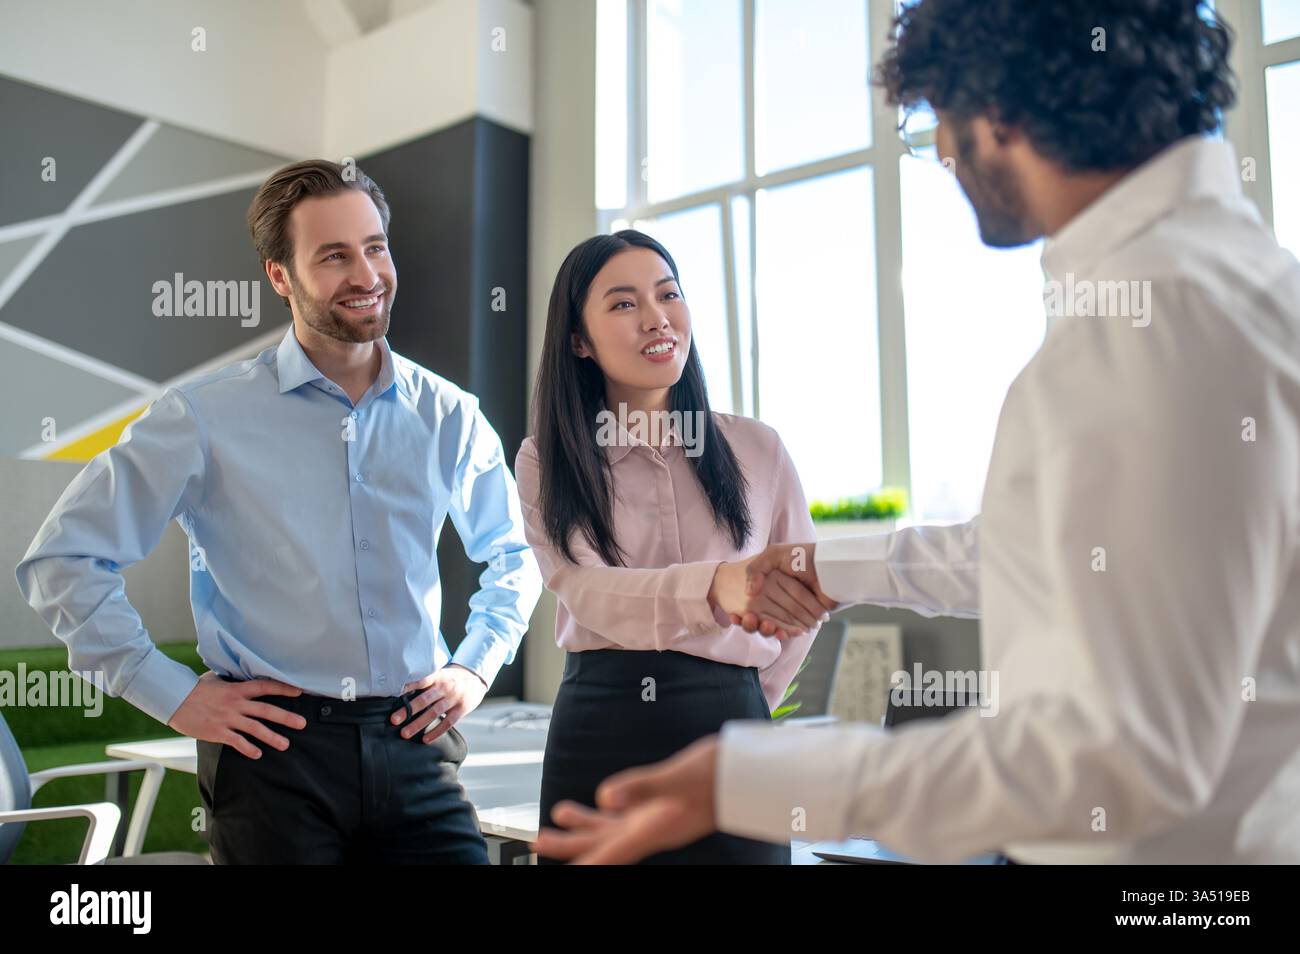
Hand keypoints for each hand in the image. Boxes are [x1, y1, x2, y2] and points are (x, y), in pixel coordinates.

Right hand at [168, 671, 306, 759]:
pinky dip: (248, 749)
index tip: (299, 692)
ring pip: (255, 729)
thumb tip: (239, 674)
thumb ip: (231, 680)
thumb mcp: (216, 678)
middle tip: (302, 724)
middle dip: (286, 718)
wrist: (174, 699)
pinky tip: (258, 754)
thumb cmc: (195, 688)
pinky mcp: (218, 732)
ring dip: (272, 738)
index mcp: (237, 689)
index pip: (265, 686)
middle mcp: (236, 704)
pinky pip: (237, 742)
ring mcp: (228, 719)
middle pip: (266, 711)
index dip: (283, 689)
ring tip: (285, 745)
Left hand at [392, 663, 486, 742]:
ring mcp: (454, 698)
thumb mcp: (441, 674)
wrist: (476, 679)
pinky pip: (448, 722)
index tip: (395, 694)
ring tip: (405, 733)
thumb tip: (402, 692)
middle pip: (425, 699)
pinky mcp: (462, 709)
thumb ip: (427, 682)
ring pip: (434, 712)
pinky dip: (436, 732)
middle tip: (394, 720)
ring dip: (418, 724)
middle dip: (408, 710)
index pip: (422, 680)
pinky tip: (425, 739)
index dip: (408, 686)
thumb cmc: (452, 679)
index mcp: (438, 676)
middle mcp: (446, 686)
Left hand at [532, 736, 719, 863]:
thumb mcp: (678, 775)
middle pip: (602, 844)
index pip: (609, 853)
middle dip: (570, 845)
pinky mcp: (662, 807)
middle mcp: (652, 828)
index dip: (584, 864)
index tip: (562, 872)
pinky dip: (608, 811)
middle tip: (536, 843)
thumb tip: (605, 795)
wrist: (748, 771)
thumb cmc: (718, 773)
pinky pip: (628, 815)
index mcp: (653, 827)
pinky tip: (600, 803)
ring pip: (612, 828)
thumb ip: (642, 786)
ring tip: (556, 817)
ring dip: (583, 826)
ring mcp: (657, 819)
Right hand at [726, 543, 838, 635]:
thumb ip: (756, 569)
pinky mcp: (805, 620)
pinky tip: (779, 633)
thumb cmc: (803, 557)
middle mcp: (781, 597)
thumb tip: (748, 594)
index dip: (744, 609)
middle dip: (752, 621)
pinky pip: (791, 631)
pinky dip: (784, 633)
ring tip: (762, 625)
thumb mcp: (774, 554)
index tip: (735, 614)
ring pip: (774, 626)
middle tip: (746, 619)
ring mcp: (793, 610)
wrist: (830, 566)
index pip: (754, 601)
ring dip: (765, 629)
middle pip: (761, 615)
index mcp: (772, 582)